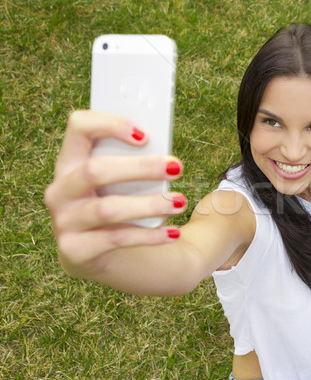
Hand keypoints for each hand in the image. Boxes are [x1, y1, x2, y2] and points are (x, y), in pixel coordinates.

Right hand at [44, 110, 185, 275]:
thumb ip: (140, 166)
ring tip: (180, 202)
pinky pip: (116, 239)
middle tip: (177, 168)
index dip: (109, 124)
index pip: (79, 128)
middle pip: (95, 170)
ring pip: (108, 209)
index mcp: (71, 162)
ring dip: (150, 204)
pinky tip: (173, 233)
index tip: (146, 135)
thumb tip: (174, 164)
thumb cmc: (120, 205)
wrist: (102, 255)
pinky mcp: (75, 251)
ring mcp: (64, 222)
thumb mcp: (125, 183)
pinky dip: (149, 236)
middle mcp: (61, 190)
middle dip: (141, 168)